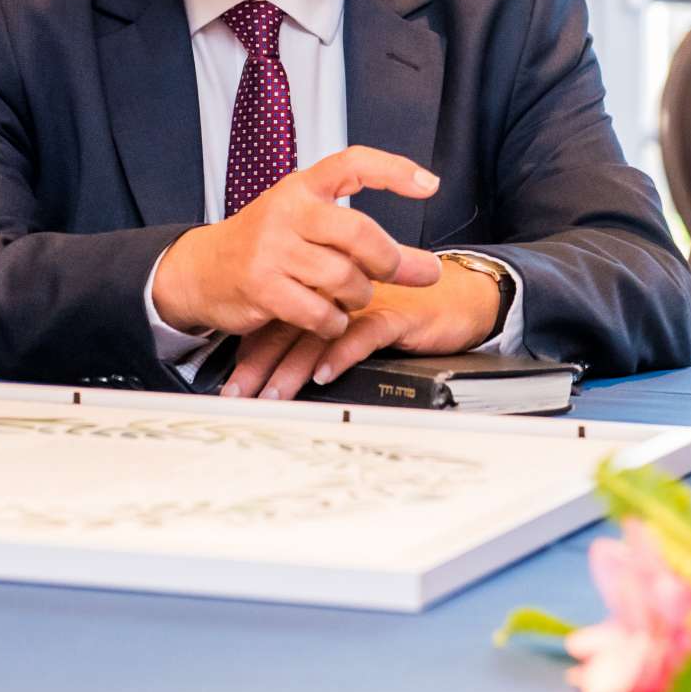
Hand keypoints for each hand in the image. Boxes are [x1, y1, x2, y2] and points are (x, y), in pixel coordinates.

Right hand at [151, 147, 445, 340]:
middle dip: (390, 260)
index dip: (394, 171)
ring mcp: (271, 249)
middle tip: (404, 273)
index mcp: (302, 187)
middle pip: (358, 232)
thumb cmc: (263, 244)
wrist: (202, 269)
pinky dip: (333, 322)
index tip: (430, 185)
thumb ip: (358, 240)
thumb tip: (426, 265)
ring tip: (353, 298)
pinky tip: (329, 319)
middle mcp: (287, 210)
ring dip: (359, 296)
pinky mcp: (262, 286)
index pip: (352, 163)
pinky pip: (318, 311)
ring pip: (343, 277)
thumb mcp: (304, 223)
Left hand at [220, 260, 503, 399]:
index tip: (230, 385)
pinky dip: (341, 354)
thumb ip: (322, 336)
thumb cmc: (407, 313)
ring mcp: (364, 304)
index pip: (277, 322)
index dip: (251, 353)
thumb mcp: (357, 324)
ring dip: (291, 368)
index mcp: (324, 296)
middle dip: (259, 366)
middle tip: (237, 395)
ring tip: (272, 395)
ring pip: (318, 334)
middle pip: (288, 329)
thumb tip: (282, 367)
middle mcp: (337, 297)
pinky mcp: (394, 315)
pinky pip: (362, 334)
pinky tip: (323, 374)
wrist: (460, 299)